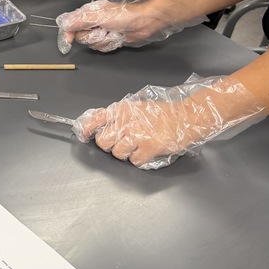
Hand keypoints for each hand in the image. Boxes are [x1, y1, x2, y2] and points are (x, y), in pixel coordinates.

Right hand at [56, 0, 205, 53]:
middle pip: (81, 36)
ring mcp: (101, 31)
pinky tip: (116, 38)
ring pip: (92, 43)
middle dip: (92, 37)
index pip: (71, 23)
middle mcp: (93, 22)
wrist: (142, 23)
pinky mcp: (109, 39)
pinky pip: (102, 47)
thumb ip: (80, 20)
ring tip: (112, 34)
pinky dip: (109, 44)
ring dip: (102, 41)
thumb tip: (65, 25)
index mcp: (89, 13)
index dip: (69, 32)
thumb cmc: (123, 16)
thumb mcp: (99, 16)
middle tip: (103, 31)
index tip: (70, 40)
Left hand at [72, 74, 265, 168]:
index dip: (86, 129)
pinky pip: (134, 161)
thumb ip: (120, 116)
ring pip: (118, 154)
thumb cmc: (163, 114)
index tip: (82, 135)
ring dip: (126, 153)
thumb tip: (100, 124)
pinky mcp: (148, 149)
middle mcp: (126, 121)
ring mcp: (137, 135)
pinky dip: (140, 160)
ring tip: (139, 146)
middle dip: (111, 145)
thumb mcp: (137, 108)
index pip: (95, 118)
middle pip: (103, 142)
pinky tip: (148, 151)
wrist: (186, 118)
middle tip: (123, 142)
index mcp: (122, 110)